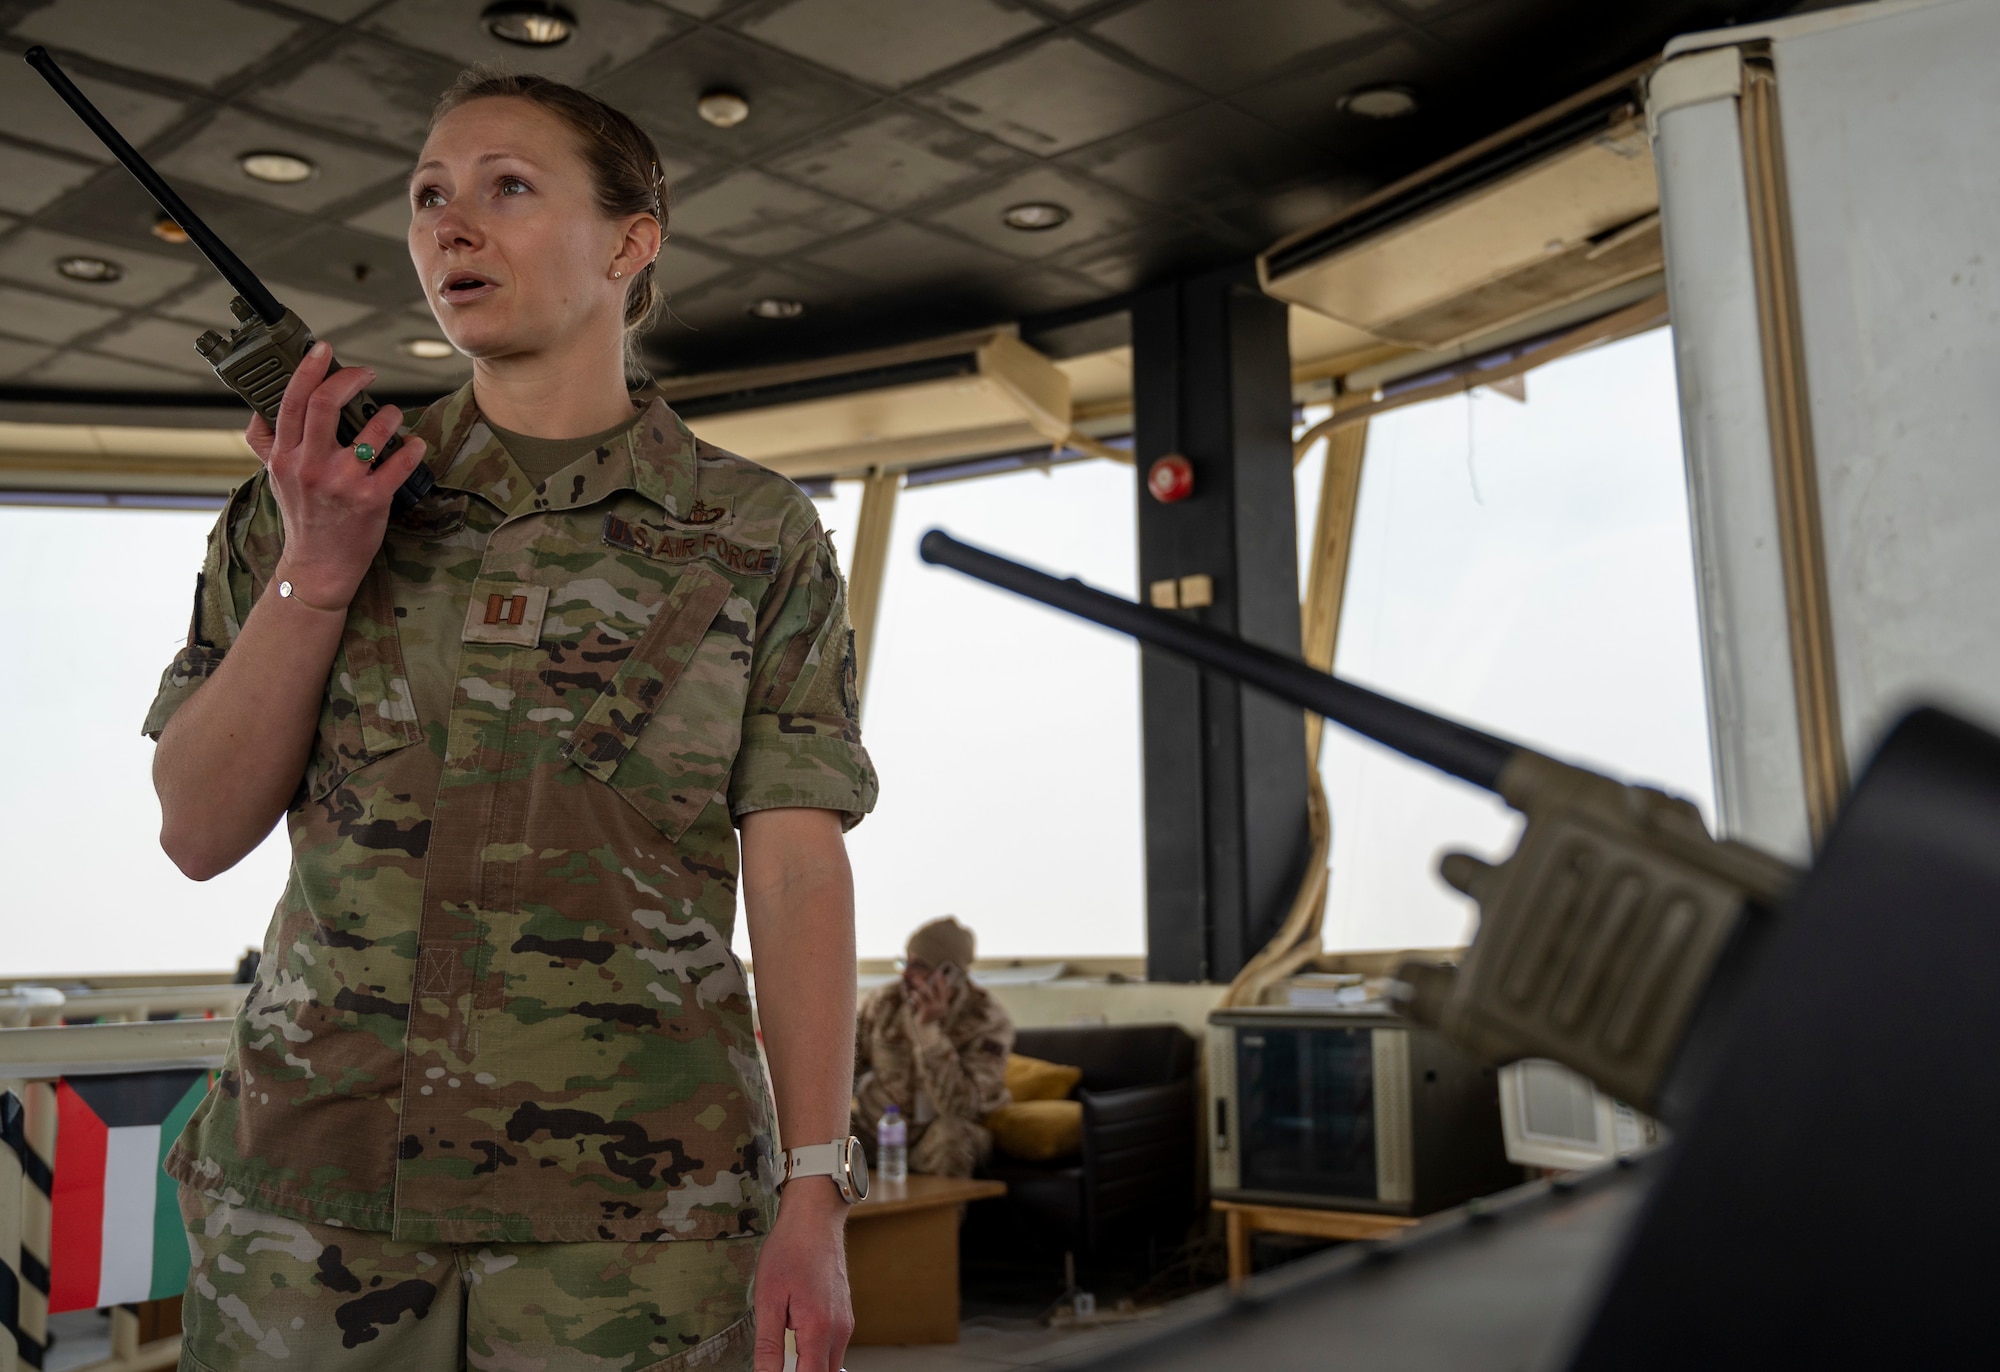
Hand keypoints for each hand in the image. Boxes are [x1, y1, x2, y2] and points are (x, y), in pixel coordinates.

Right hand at [245, 341, 425, 610]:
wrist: (318, 566)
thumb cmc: (303, 517)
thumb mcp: (275, 477)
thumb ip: (267, 442)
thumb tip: (260, 407)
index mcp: (285, 456)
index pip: (292, 401)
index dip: (309, 369)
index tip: (324, 350)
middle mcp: (310, 466)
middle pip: (326, 404)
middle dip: (351, 378)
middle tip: (367, 373)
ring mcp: (341, 483)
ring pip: (370, 430)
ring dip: (388, 414)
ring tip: (392, 416)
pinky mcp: (371, 500)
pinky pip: (399, 464)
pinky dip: (412, 449)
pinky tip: (414, 445)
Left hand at [753, 1181, 852, 1371]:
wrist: (815, 1218)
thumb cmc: (790, 1251)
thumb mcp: (768, 1299)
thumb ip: (768, 1345)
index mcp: (819, 1329)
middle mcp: (839, 1330)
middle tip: (779, 1361)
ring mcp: (846, 1322)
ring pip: (831, 1363)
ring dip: (810, 1366)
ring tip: (785, 1348)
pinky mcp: (845, 1314)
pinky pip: (834, 1346)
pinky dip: (817, 1352)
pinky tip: (797, 1335)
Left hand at [907, 969, 950, 1024]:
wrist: (925, 1033)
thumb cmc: (928, 1019)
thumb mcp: (934, 1010)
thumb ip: (936, 1000)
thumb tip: (933, 988)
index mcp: (944, 1005)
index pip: (944, 990)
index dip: (942, 981)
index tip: (939, 972)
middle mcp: (940, 1006)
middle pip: (936, 989)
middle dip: (932, 979)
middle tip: (928, 972)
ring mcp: (933, 1009)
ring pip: (927, 992)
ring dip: (920, 984)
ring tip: (914, 979)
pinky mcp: (925, 1011)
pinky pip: (919, 1000)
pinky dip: (915, 995)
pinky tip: (911, 992)